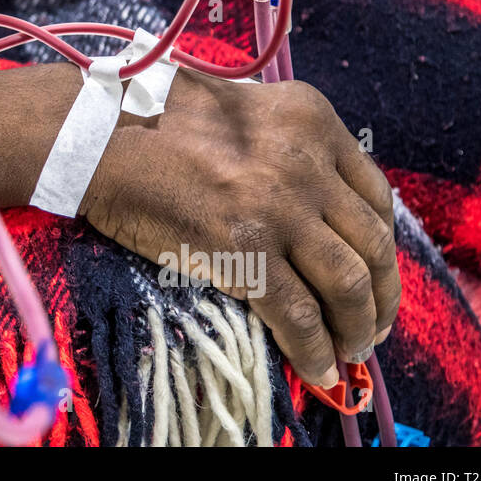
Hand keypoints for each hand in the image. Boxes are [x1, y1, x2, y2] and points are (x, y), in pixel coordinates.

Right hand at [80, 69, 399, 388]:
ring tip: (351, 350)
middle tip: (372, 324)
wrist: (98, 134)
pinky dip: (314, 350)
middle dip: (382, 294)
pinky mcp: (244, 250)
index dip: (382, 244)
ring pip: (349, 283)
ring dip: (358, 327)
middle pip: (373, 241)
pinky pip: (298, 315)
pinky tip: (317, 368)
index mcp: (311, 119)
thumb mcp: (243, 112)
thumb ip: (286, 148)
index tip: (377, 272)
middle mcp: (306, 160)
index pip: (375, 194)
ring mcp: (278, 207)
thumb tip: (314, 212)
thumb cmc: (155, 121)